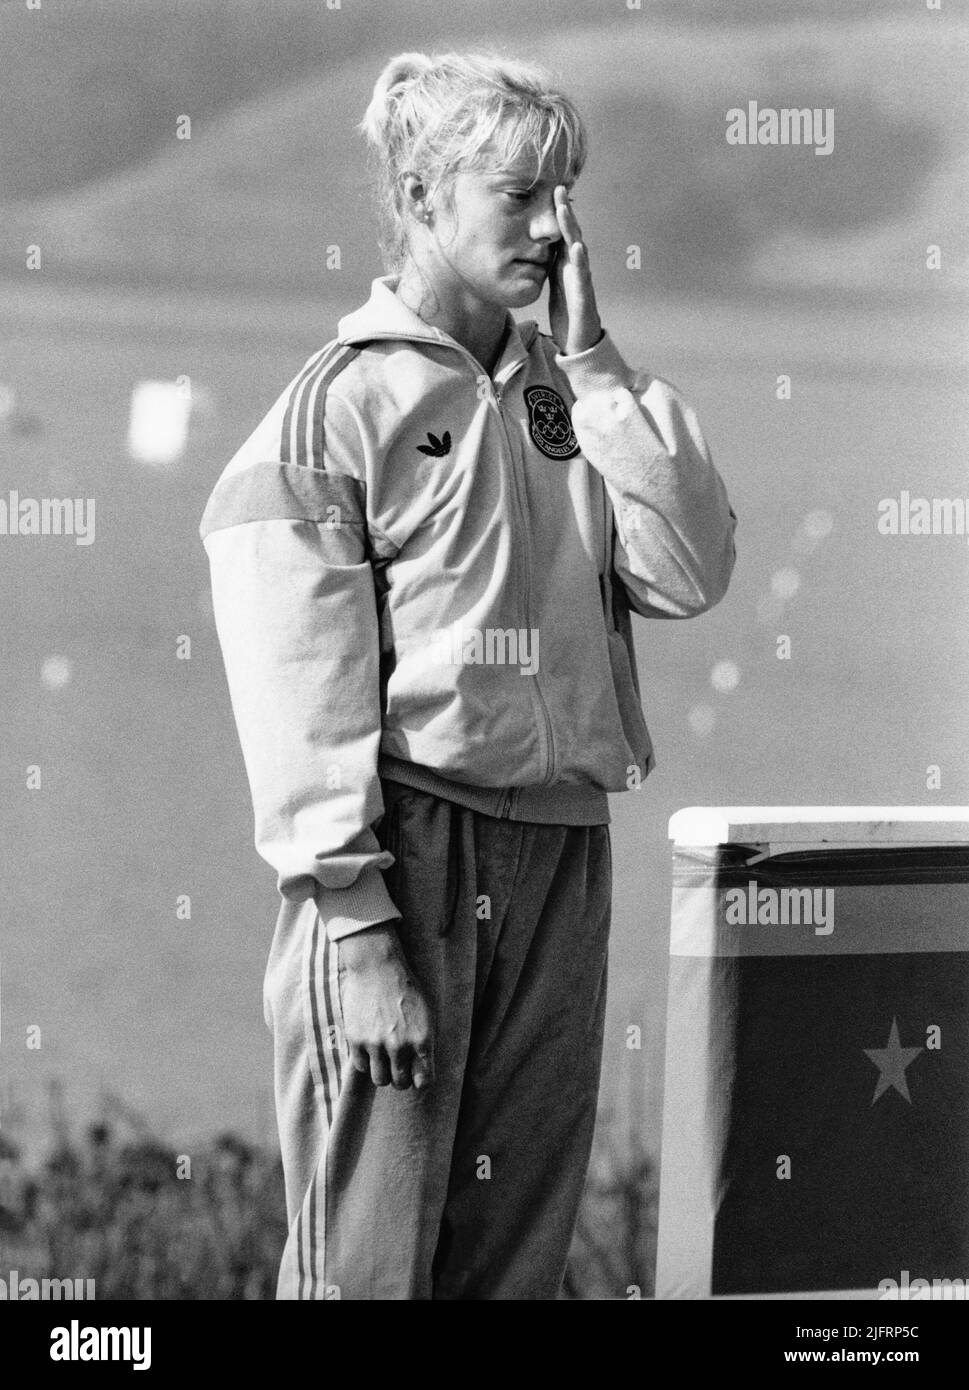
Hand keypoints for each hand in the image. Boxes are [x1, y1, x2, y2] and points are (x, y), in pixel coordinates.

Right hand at [337, 921, 434, 1090]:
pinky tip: (370, 1048)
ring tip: (384, 1059)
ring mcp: (376, 1044)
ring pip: (380, 1080)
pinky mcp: (356, 1040)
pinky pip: (362, 1067)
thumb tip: (421, 1071)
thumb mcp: (426, 1013)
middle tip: (399, 1066)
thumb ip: (424, 1043)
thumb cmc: (405, 988)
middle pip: (401, 1083)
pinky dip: (367, 1061)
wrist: (377, 966)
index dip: (421, 1081)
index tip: (417, 1076)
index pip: (425, 1081)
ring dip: (383, 1073)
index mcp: (422, 1039)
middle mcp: (400, 1046)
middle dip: (401, 1078)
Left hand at [548, 184, 602, 356]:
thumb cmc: (566, 310)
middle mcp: (576, 267)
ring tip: (564, 208)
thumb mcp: (552, 281)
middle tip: (558, 187)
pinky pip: (582, 276)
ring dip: (572, 228)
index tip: (549, 189)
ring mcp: (582, 280)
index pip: (562, 233)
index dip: (557, 213)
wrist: (578, 340)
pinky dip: (580, 260)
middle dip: (565, 211)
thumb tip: (533, 246)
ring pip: (578, 249)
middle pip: (571, 234)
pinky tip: (577, 247)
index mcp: (566, 263)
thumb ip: (547, 262)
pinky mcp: (584, 296)